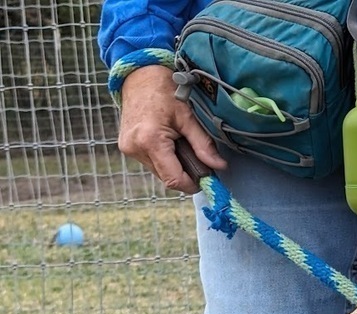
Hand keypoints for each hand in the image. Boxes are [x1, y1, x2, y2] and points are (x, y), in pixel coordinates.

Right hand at [118, 65, 226, 192]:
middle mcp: (135, 148)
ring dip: (173, 165)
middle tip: (196, 156)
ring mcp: (128, 148)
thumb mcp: (188, 116)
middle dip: (184, 172)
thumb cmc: (165, 90)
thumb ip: (204, 145)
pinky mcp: (126, 146)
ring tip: (180, 144)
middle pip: (166, 177)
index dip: (192, 184)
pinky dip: (163, 158)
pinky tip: (168, 142)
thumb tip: (219, 167)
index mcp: (150, 141)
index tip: (206, 180)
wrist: (139, 75)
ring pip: (159, 172)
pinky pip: (151, 163)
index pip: (174, 179)